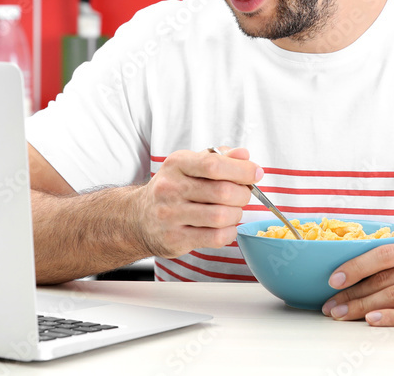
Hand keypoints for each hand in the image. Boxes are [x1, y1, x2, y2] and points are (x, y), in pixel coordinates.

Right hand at [135, 146, 261, 258]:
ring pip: (222, 216)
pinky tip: (225, 226)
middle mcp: (170, 188)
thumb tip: (244, 155)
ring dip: (236, 214)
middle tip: (242, 195)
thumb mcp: (190, 165)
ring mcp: (170, 215)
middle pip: (223, 191)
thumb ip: (219, 157)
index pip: (214, 164)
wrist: (138, 218)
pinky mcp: (175, 239)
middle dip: (243, 194)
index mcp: (176, 164)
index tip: (256, 173)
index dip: (241, 169)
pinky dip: (229, 232)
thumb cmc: (172, 188)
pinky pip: (216, 237)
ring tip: (232, 211)